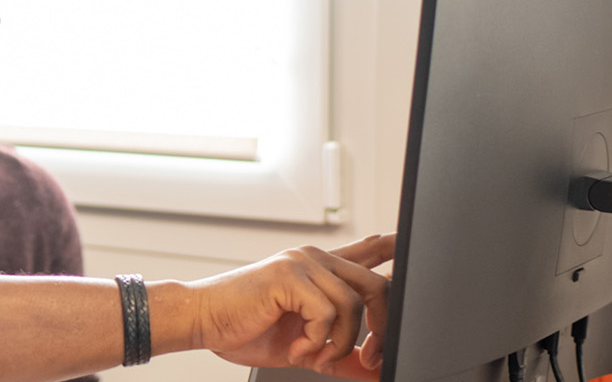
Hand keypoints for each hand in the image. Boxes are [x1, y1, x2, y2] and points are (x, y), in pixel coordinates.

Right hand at [183, 233, 395, 380]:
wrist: (203, 322)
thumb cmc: (243, 329)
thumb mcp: (304, 347)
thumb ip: (339, 354)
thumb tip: (371, 371)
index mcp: (317, 270)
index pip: (364, 253)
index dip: (390, 248)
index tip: (408, 242)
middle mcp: (314, 260)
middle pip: (377, 284)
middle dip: (380, 328)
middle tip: (366, 358)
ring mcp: (303, 264)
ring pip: (355, 304)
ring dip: (340, 343)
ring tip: (313, 355)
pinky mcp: (290, 276)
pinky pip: (328, 313)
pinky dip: (317, 341)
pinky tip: (296, 348)